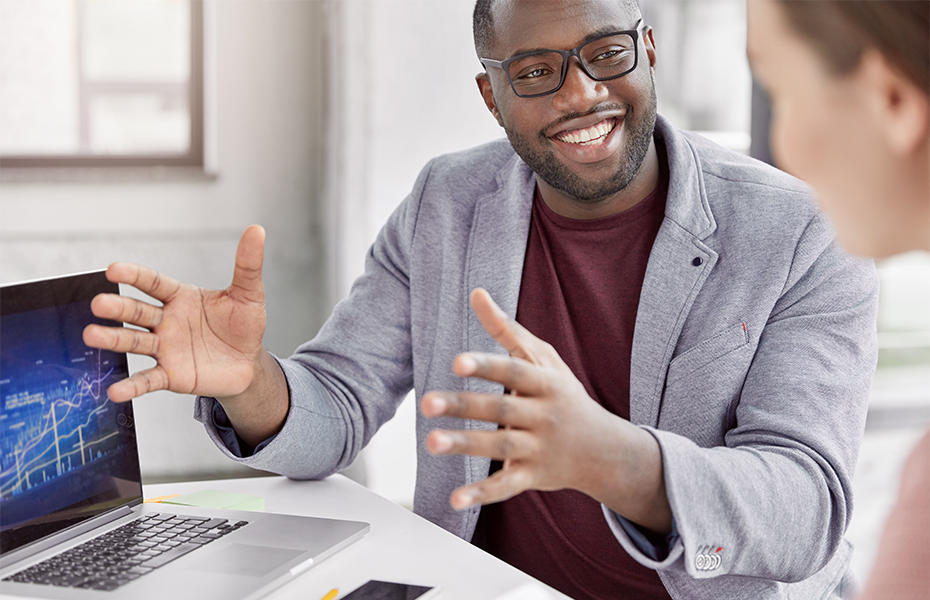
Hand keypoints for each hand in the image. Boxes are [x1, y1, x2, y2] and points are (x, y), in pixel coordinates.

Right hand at [83, 225, 267, 402]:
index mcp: (181, 297)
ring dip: (113, 339)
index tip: (114, 269)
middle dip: (118, 307)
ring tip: (92, 335)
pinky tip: (114, 390)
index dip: (134, 275)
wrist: (248, 363)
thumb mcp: (248, 294)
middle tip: (98, 303)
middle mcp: (167, 321)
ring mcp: (166, 348)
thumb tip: (256, 230)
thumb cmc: (243, 325)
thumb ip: (247, 265)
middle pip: (137, 311)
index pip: (153, 283)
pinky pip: (148, 380)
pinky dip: (131, 386)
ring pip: (135, 342)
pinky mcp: (171, 375)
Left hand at [420, 289, 670, 532]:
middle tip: (427, 403)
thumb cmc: (563, 395)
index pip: (514, 372)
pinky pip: (506, 486)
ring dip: (465, 445)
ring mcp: (538, 448)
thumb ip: (507, 329)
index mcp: (546, 383)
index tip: (457, 362)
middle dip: (464, 406)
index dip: (487, 366)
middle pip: (501, 410)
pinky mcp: (532, 476)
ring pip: (499, 447)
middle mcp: (544, 416)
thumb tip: (475, 293)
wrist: (603, 449)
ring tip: (431, 443)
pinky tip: (454, 498)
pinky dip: (481, 494)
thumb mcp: (544, 359)